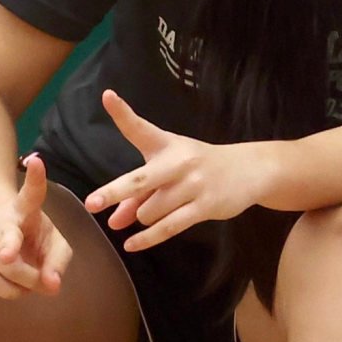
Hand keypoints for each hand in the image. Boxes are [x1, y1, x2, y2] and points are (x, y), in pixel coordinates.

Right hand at [0, 155, 71, 300]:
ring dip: (23, 284)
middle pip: (9, 238)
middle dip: (27, 267)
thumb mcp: (54, 244)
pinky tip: (17, 288)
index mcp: (24, 207)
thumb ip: (58, 262)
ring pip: (1, 267)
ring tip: (33, 285)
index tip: (36, 161)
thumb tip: (52, 286)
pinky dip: (8, 290)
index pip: (31, 192)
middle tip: (42, 283)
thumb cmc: (32, 238)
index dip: (35, 178)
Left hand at [83, 92, 274, 252]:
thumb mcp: (170, 172)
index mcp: (167, 145)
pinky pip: (168, 227)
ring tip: (158, 211)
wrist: (250, 170)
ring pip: (150, 211)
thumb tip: (114, 223)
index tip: (107, 96)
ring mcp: (193, 184)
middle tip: (91, 203)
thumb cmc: (200, 167)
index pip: (141, 129)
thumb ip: (138, 196)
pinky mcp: (205, 206)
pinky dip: (147, 238)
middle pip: (140, 180)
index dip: (122, 113)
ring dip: (144, 217)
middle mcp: (179, 162)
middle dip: (115, 192)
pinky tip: (132, 245)